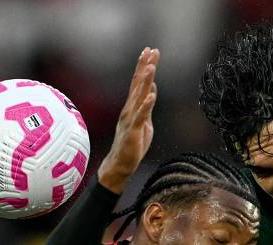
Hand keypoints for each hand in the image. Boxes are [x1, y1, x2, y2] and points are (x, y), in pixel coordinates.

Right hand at [98, 47, 159, 192]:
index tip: (150, 51)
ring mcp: (130, 119)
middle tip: (151, 50)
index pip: (139, 83)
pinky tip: (151, 95)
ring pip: (139, 97)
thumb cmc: (132, 145)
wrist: (120, 165)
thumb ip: (147, 106)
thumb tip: (152, 90)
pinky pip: (140, 116)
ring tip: (150, 66)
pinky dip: (146, 105)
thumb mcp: (144, 122)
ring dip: (145, 81)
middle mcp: (130, 109)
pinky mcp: (133, 131)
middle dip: (145, 67)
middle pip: (138, 84)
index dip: (145, 67)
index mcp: (133, 107)